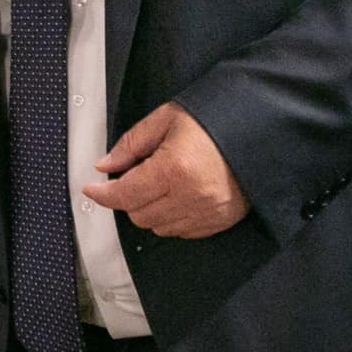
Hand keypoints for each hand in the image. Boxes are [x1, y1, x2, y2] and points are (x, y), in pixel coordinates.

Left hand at [83, 101, 250, 238]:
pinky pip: (181, 232)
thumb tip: (105, 165)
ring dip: (148, 209)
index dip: (103, 194)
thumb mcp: (166, 119)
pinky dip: (170, 218)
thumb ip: (131, 144)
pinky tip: (176, 196)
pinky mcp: (220, 221)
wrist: (260, 130)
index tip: (90, 189)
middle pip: (138, 215)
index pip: (125, 195)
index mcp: (174, 169)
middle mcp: (190, 197)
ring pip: (158, 227)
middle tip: (134, 175)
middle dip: (127, 198)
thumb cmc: (213, 119)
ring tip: (158, 184)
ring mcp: (207, 213)